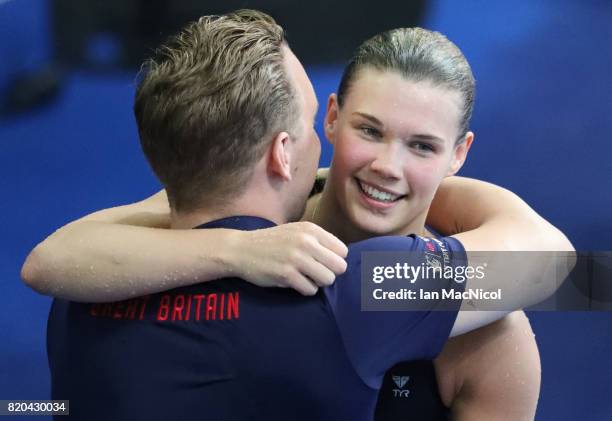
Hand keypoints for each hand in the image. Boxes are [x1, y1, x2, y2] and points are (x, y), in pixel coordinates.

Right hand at [232, 222, 347, 294]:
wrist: (241, 249)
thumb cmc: (272, 242)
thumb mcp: (296, 231)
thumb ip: (318, 241)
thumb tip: (341, 258)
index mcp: (311, 230)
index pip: (342, 251)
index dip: (334, 260)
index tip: (322, 262)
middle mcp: (306, 242)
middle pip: (339, 267)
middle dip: (329, 273)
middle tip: (315, 273)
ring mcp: (296, 258)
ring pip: (328, 279)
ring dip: (318, 282)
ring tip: (305, 277)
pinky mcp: (286, 274)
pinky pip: (311, 290)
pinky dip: (305, 289)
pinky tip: (294, 282)